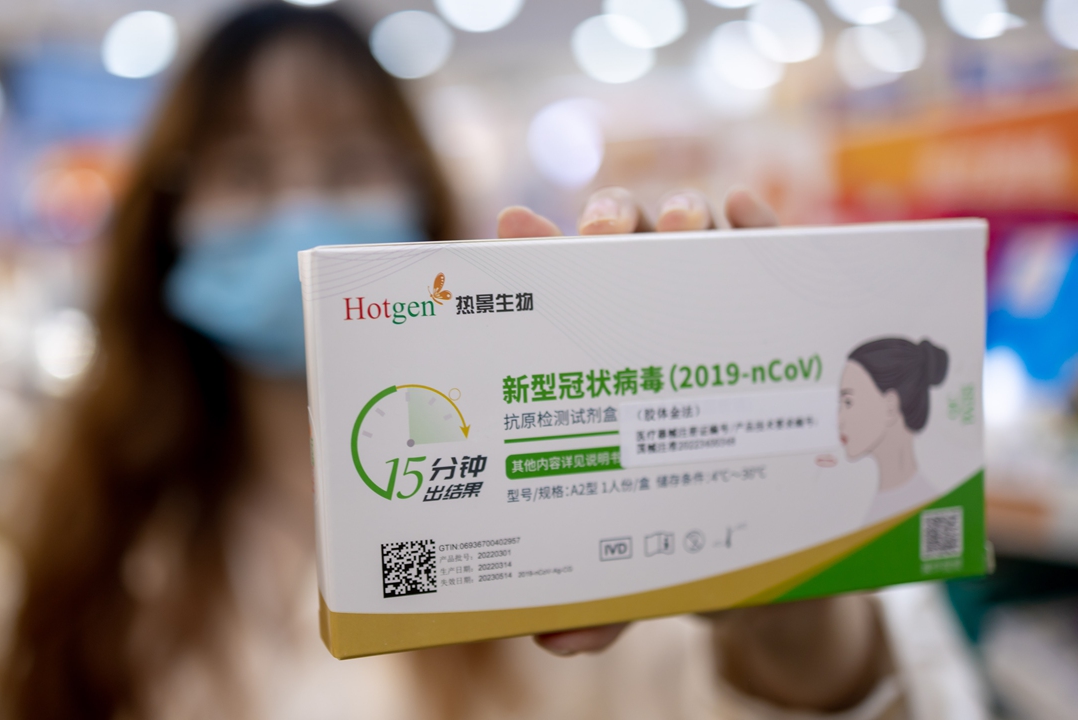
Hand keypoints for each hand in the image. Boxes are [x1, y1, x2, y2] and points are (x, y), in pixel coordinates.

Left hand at [498, 187, 887, 710]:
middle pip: (623, 247)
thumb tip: (555, 639)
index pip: (556, 296)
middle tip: (609, 238)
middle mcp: (649, 324)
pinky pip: (776, 255)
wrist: (774, 556)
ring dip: (681, 215)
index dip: (533, 256)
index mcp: (596, 368)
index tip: (513, 232)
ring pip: (692, 235)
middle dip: (612, 223)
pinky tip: (746, 212)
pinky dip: (758, 222)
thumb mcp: (638, 566)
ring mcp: (716, 312)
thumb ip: (599, 599)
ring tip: (682, 225)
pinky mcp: (787, 316)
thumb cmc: (682, 542)